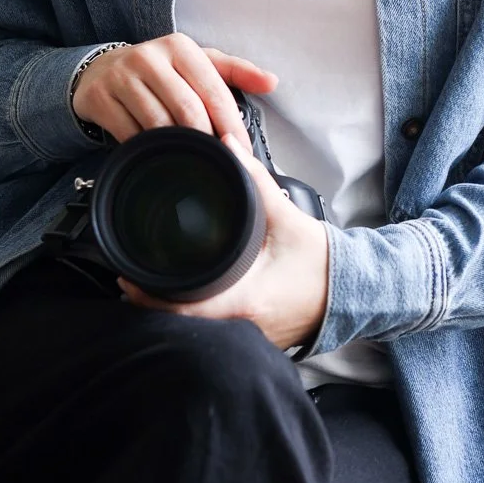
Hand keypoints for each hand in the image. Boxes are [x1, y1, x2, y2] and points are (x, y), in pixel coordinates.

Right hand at [72, 32, 275, 152]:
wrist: (101, 71)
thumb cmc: (161, 70)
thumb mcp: (198, 64)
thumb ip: (236, 72)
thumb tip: (272, 82)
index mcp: (180, 47)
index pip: (213, 90)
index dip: (230, 124)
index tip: (240, 149)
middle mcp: (149, 57)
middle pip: (187, 109)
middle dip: (206, 139)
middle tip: (216, 159)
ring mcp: (121, 77)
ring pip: (158, 124)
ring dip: (177, 147)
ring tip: (190, 159)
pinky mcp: (100, 99)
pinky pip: (130, 135)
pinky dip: (148, 149)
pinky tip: (158, 154)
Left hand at [116, 134, 330, 351]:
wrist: (356, 289)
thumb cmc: (323, 262)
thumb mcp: (287, 218)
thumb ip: (256, 180)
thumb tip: (228, 145)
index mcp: (245, 301)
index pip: (183, 310)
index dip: (149, 298)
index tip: (127, 279)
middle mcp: (243, 326)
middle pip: (182, 324)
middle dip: (153, 303)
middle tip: (129, 279)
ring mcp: (250, 336)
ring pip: (198, 330)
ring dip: (173, 311)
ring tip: (148, 285)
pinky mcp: (257, 336)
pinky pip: (217, 330)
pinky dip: (197, 316)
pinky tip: (185, 298)